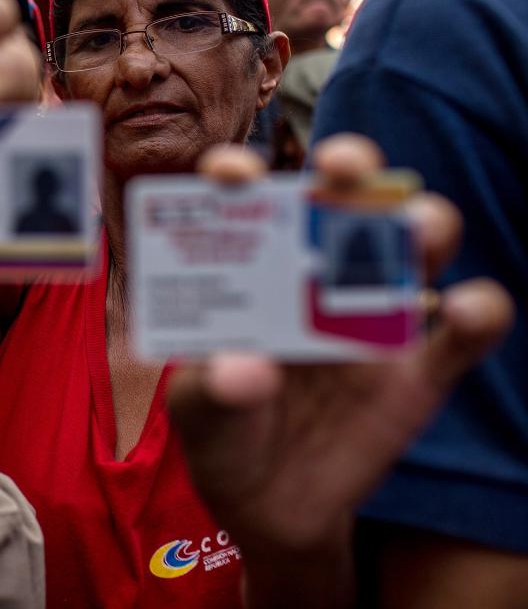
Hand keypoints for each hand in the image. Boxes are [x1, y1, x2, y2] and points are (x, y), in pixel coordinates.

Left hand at [167, 136, 512, 602]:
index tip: (230, 175)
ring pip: (417, 243)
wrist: (268, 507)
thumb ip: (211, 389)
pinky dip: (477, 312)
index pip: (248, 201)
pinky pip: (462, 334)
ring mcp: (374, 318)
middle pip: (348, 197)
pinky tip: (463, 310)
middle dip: (352, 166)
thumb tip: (246, 368)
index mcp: (253, 270)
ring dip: (424, 223)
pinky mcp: (418, 372)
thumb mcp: (198, 411)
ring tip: (411, 231)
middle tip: (342, 168)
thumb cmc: (221, 434)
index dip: (239, 173)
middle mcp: (318, 275)